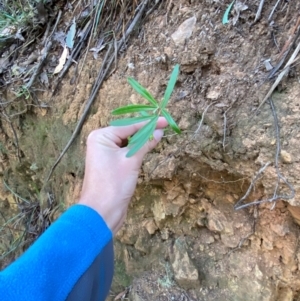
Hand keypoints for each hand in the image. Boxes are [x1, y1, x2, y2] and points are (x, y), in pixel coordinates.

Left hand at [78, 117, 167, 234]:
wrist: (102, 212)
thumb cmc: (114, 184)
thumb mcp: (132, 160)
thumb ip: (145, 143)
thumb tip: (160, 131)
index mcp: (101, 136)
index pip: (129, 126)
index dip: (148, 123)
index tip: (165, 120)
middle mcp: (101, 142)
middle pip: (127, 132)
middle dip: (145, 131)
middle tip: (164, 127)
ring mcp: (105, 153)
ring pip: (127, 142)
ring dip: (141, 140)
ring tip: (158, 135)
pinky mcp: (110, 164)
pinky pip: (125, 152)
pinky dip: (136, 150)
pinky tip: (148, 147)